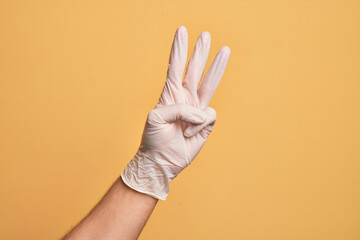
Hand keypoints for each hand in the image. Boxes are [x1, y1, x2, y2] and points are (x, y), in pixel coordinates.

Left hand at [121, 26, 229, 199]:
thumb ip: (179, 109)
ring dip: (216, 67)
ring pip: (210, 84)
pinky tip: (190, 133)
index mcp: (170, 94)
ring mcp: (197, 110)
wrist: (161, 162)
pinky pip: (209, 117)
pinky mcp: (206, 124)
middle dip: (199, 52)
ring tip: (224, 49)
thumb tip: (201, 112)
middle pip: (194, 70)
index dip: (179, 50)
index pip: (175, 67)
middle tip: (205, 35)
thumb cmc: (153, 140)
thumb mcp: (156, 118)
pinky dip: (200, 125)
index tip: (181, 31)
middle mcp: (185, 99)